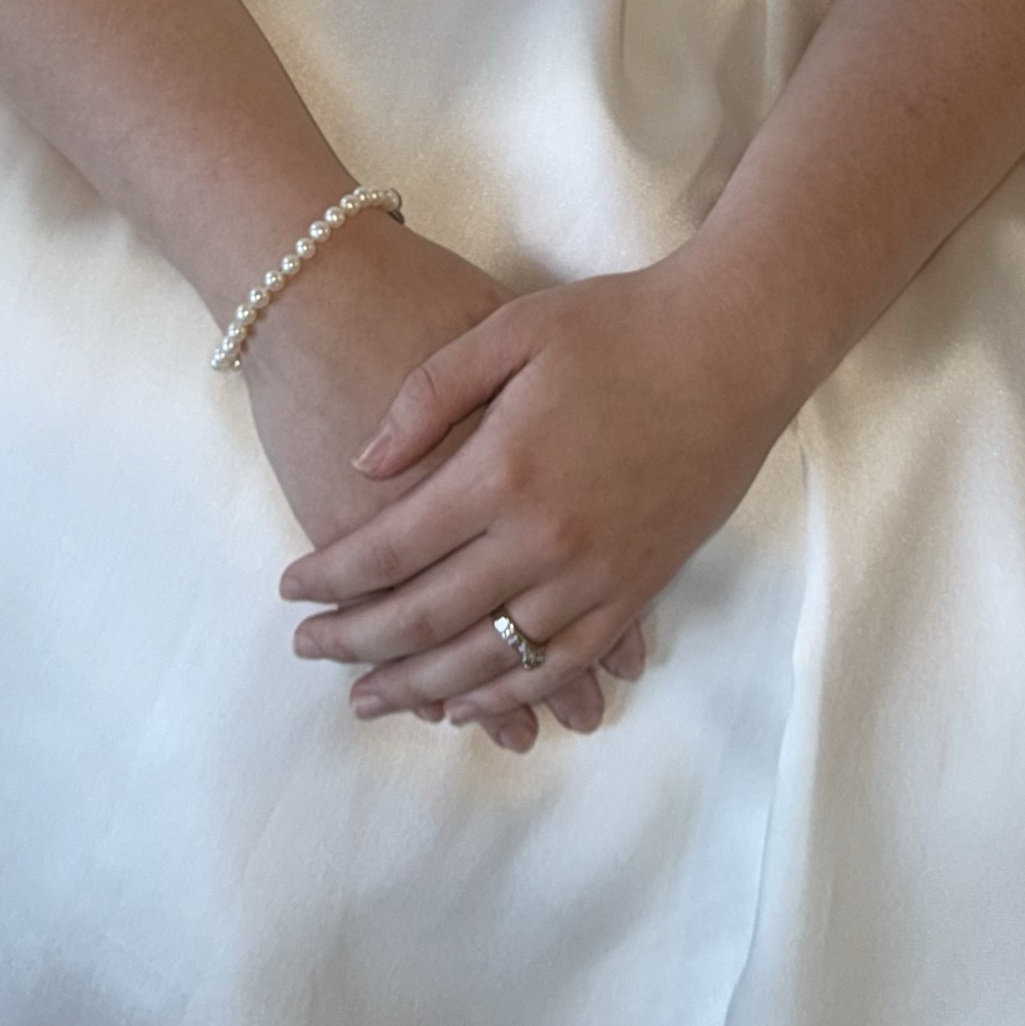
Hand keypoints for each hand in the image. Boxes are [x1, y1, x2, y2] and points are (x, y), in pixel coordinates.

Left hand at [277, 258, 783, 738]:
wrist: (734, 345)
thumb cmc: (618, 323)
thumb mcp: (509, 329)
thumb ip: (428, 396)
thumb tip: (363, 464)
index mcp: (502, 471)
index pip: (391, 549)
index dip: (332, 577)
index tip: (290, 590)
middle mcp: (543, 539)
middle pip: (427, 617)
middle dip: (358, 643)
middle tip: (308, 652)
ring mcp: (595, 575)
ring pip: (489, 658)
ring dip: (421, 685)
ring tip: (369, 698)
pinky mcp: (637, 590)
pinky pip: (561, 663)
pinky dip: (508, 693)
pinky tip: (467, 701)